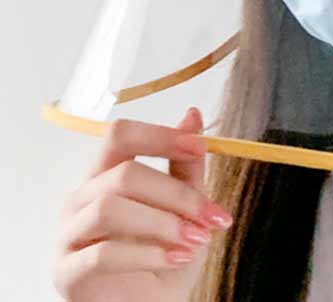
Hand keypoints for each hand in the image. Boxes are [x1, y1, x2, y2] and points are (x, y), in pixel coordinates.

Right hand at [52, 107, 231, 301]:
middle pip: (124, 174)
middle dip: (177, 194)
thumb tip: (193, 114)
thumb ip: (186, 165)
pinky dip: (148, 254)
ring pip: (110, 208)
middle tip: (212, 217)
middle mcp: (80, 199)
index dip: (160, 136)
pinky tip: (177, 258)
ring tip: (196, 241)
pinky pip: (102, 253)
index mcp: (105, 175)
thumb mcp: (184, 208)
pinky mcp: (66, 272)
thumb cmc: (163, 256)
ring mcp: (68, 235)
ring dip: (163, 223)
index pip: (120, 135)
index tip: (198, 147)